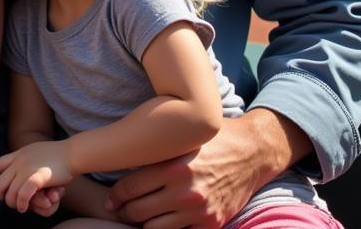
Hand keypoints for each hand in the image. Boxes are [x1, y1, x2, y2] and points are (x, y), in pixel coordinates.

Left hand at [0, 141, 72, 213]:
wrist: (71, 153)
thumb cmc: (57, 155)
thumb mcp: (34, 151)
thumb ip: (24, 158)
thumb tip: (17, 165)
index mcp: (19, 154)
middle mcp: (19, 161)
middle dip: (2, 196)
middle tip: (11, 202)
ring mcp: (26, 168)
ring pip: (10, 193)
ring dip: (14, 204)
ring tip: (21, 207)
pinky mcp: (36, 177)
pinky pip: (23, 195)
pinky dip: (22, 204)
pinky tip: (25, 207)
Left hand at [104, 116, 268, 228]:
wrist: (250, 153)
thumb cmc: (210, 140)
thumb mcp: (179, 140)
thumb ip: (154, 155)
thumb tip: (121, 163)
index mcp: (172, 166)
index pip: (130, 187)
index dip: (115, 197)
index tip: (110, 200)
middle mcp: (185, 191)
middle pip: (138, 211)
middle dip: (125, 212)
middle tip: (119, 210)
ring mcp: (199, 210)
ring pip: (155, 228)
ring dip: (144, 224)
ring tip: (139, 216)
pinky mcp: (212, 224)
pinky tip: (161, 220)